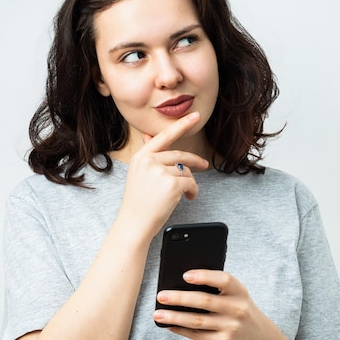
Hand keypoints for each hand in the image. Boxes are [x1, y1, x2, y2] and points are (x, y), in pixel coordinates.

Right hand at [117, 112, 208, 239]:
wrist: (134, 224)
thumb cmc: (138, 202)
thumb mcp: (139, 174)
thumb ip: (148, 155)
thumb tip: (149, 136)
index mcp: (141, 157)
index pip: (164, 136)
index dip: (181, 125)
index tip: (194, 116)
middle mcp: (149, 161)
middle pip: (179, 155)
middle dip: (194, 161)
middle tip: (204, 165)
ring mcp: (160, 172)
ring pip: (185, 171)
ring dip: (189, 183)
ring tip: (184, 194)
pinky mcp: (172, 184)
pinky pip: (190, 183)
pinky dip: (192, 191)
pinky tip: (187, 198)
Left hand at [153, 270, 287, 339]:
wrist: (259, 335)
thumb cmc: (240, 307)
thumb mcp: (237, 294)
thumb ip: (218, 286)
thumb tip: (184, 281)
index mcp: (240, 292)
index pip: (224, 280)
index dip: (204, 276)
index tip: (185, 275)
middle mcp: (236, 310)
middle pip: (204, 301)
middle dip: (180, 298)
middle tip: (162, 295)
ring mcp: (229, 328)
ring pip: (197, 321)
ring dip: (175, 317)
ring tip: (158, 313)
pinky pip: (197, 336)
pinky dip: (181, 330)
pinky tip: (170, 325)